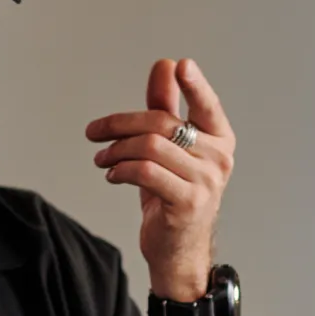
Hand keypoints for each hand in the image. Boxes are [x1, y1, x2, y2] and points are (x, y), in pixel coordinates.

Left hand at [87, 58, 235, 302]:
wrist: (177, 250)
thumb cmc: (172, 195)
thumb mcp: (168, 150)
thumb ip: (166, 107)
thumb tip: (165, 66)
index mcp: (220, 139)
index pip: (208, 106)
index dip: (195, 85)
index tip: (180, 65)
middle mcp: (219, 158)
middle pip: (163, 124)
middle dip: (121, 124)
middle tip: (95, 132)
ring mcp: (206, 182)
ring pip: (150, 147)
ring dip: (116, 149)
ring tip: (102, 158)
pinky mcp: (187, 203)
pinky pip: (145, 172)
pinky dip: (121, 169)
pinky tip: (112, 174)